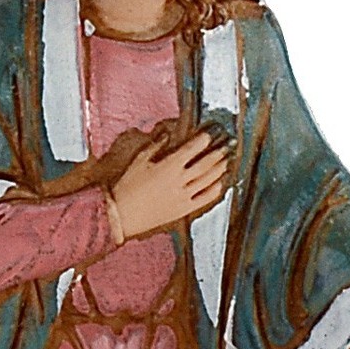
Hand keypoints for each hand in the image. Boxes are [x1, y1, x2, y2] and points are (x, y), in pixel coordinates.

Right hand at [109, 130, 229, 239]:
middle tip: (227, 145)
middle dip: (218, 152)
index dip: (204, 140)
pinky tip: (219, 183)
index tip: (211, 134)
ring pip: (208, 180)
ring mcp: (183, 196)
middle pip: (205, 164)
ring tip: (227, 161)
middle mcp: (180, 180)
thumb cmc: (128, 187)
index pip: (192, 149)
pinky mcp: (183, 209)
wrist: (122, 215)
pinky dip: (214, 190)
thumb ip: (155, 146)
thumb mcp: (139, 161)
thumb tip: (167, 135)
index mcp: (169, 166)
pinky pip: (204, 199)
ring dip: (219, 169)